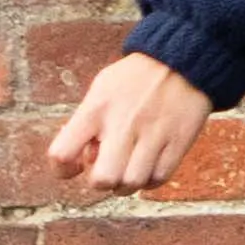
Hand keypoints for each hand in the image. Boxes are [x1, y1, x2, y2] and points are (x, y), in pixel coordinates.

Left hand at [56, 50, 217, 192]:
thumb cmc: (135, 79)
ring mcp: (153, 134)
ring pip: (133, 183)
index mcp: (96, 110)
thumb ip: (87, 123)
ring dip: (127, 185)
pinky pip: (159, 178)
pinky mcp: (178, 141)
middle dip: (101, 182)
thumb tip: (87, 158)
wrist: (183, 60)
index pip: (62, 153)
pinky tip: (148, 168)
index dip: (62, 170)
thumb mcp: (101, 90)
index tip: (75, 166)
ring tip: (129, 171)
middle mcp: (123, 124)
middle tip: (108, 171)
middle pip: (103, 179)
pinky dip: (150, 180)